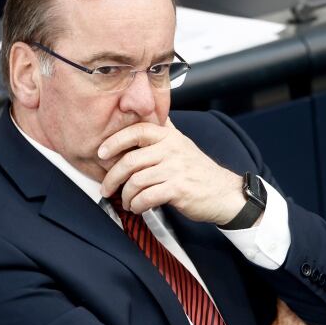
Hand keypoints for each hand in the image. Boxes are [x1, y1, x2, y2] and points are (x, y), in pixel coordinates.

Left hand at [98, 119, 245, 223]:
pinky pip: (146, 197)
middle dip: (112, 177)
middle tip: (106, 187)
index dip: (115, 141)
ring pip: (136, 181)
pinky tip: (138, 207)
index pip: (137, 130)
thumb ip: (163, 133)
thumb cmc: (199, 172)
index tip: (101, 153)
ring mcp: (176, 169)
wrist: (224, 193)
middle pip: (130, 160)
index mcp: (170, 137)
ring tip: (127, 201)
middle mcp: (172, 149)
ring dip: (126, 196)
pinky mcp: (178, 189)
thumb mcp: (182, 145)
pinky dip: (137, 205)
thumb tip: (141, 117)